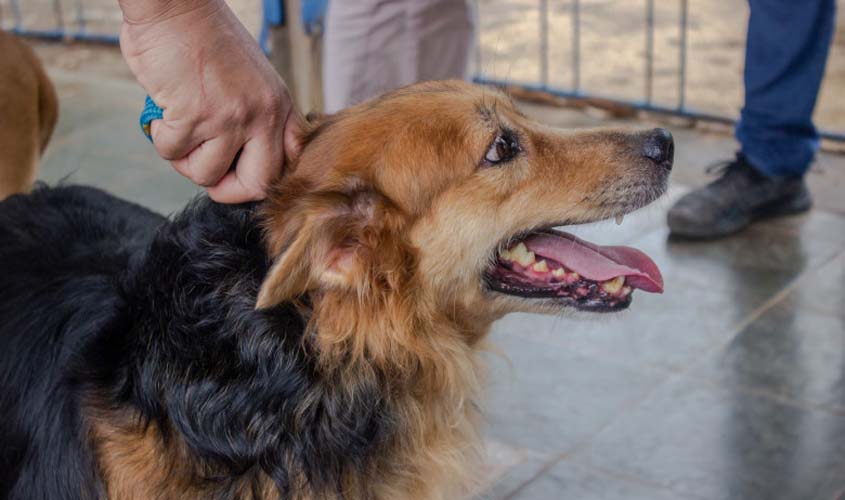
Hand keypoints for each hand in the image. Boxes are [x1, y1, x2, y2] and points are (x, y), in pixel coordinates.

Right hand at [119, 0, 302, 202]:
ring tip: (179, 128)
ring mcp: (230, 117)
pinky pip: (172, 152)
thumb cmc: (204, 39)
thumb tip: (239, 158)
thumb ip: (253, 116)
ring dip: (184, 159)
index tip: (239, 171)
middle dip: (226, 188)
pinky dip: (160, 137)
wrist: (175, 4)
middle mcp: (263, 115)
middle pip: (257, 184)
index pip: (288, 164)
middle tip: (208, 172)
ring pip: (206, 174)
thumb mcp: (250, 79)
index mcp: (279, 105)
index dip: (261, 177)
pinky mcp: (194, 116)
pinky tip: (164, 110)